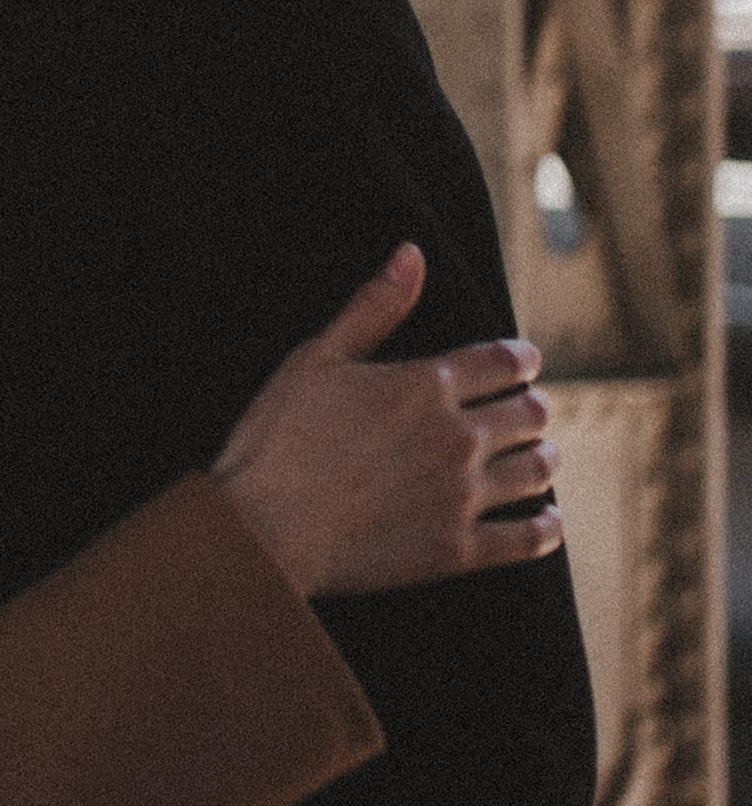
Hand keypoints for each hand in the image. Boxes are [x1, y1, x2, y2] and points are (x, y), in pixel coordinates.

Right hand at [215, 244, 561, 599]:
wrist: (262, 531)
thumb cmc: (277, 440)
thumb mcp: (316, 359)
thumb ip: (373, 307)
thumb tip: (412, 253)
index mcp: (427, 385)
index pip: (505, 361)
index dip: (521, 359)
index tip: (523, 364)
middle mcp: (457, 436)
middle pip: (530, 414)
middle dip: (532, 409)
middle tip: (526, 415)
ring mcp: (461, 496)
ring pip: (538, 471)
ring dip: (543, 460)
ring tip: (537, 460)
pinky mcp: (459, 551)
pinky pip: (530, 539)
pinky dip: (544, 528)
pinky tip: (542, 521)